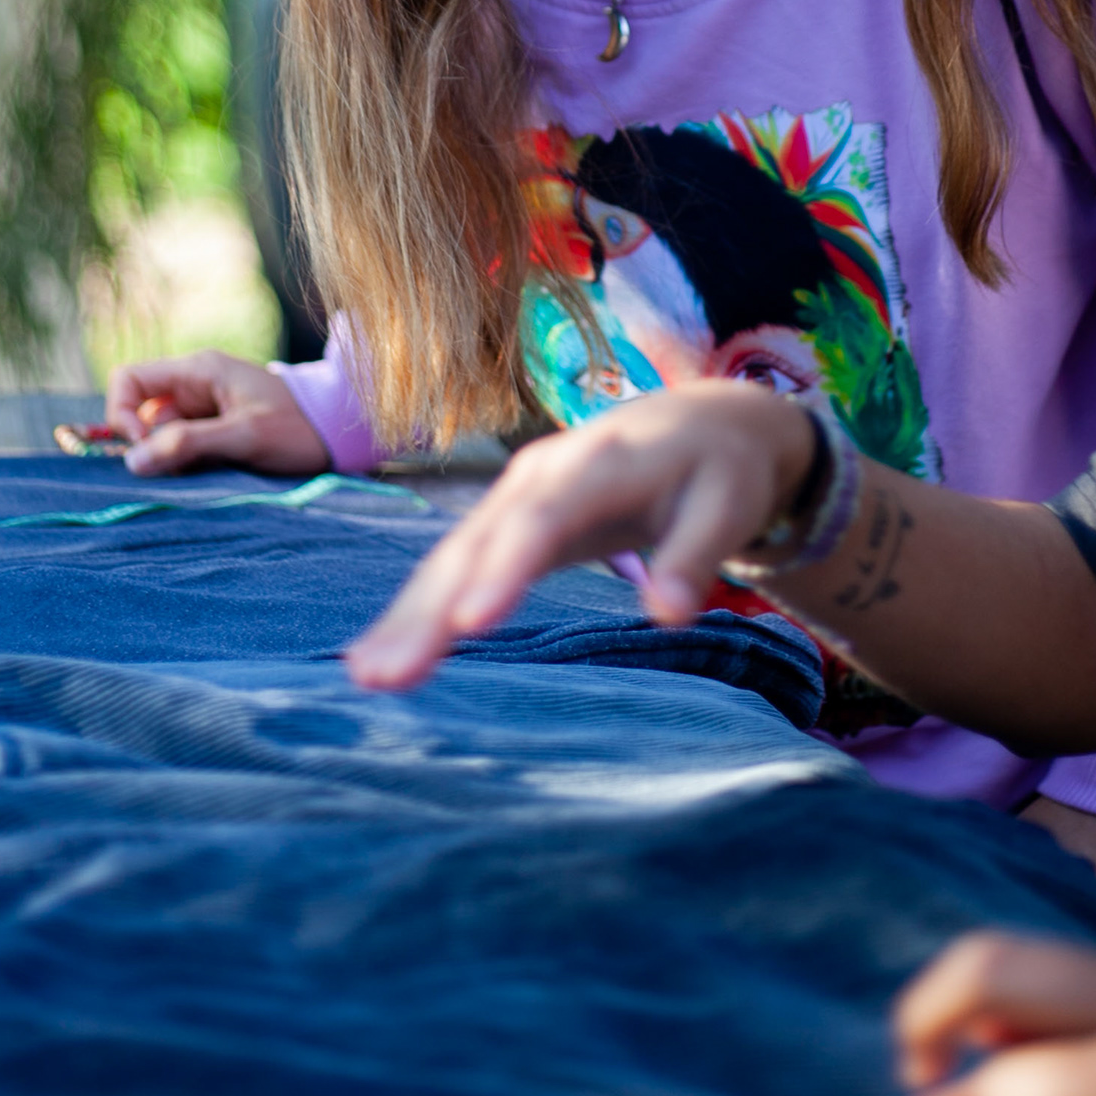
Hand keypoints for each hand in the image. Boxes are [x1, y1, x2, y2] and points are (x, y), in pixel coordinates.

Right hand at [104, 351, 331, 477]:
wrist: (339, 433)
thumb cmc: (297, 427)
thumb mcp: (245, 435)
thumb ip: (189, 444)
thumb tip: (133, 460)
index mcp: (198, 371)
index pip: (129, 379)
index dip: (121, 414)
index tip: (143, 449)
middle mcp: (194, 385)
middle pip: (140, 412)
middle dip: (150, 446)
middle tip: (185, 468)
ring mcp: (203, 408)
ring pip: (159, 436)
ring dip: (172, 460)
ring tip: (213, 469)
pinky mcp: (213, 431)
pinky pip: (181, 448)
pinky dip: (188, 465)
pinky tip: (218, 472)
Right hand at [344, 379, 814, 691]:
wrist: (703, 420)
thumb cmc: (720, 467)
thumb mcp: (728, 504)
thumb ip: (694, 556)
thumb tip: (668, 614)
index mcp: (599, 461)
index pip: (543, 518)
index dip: (505, 569)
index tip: (470, 626)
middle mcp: (542, 472)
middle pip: (478, 542)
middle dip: (430, 608)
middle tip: (385, 675)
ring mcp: (517, 494)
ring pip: (453, 556)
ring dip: (408, 614)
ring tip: (367, 676)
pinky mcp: (507, 520)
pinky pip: (454, 564)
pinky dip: (416, 608)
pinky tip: (376, 654)